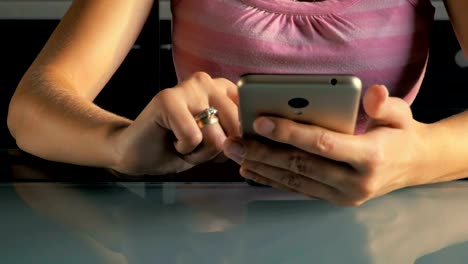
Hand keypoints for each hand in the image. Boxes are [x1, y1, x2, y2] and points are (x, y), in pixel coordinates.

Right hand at [112, 72, 239, 174]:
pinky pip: (192, 137)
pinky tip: (171, 141)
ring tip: (183, 143)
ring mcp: (187, 87)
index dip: (239, 140)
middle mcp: (208, 82)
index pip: (251, 115)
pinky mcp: (167, 98)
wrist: (138, 152)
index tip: (219, 143)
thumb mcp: (217, 142)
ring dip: (199, 152)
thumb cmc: (179, 146)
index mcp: (223, 89)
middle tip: (196, 145)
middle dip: (217, 150)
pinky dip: (183, 150)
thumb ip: (237, 136)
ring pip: (216, 136)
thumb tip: (251, 140)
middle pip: (236, 129)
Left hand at [224, 85, 430, 205]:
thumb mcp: (401, 114)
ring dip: (261, 168)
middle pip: (301, 165)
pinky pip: (297, 189)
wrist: (415, 166)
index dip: (290, 133)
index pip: (322, 144)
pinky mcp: (334, 199)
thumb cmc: (402, 134)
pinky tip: (252, 170)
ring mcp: (343, 195)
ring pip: (294, 181)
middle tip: (235, 140)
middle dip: (264, 153)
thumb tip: (371, 94)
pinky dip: (272, 180)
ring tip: (235, 153)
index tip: (260, 122)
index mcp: (370, 157)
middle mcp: (354, 182)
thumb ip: (386, 103)